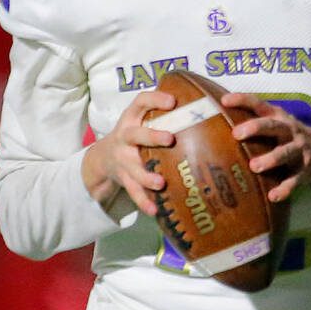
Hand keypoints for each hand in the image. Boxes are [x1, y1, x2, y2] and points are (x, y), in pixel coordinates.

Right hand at [80, 90, 175, 216]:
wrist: (102, 158)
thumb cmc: (136, 134)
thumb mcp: (142, 120)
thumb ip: (166, 115)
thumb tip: (208, 103)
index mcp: (132, 119)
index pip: (140, 102)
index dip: (154, 99)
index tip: (172, 100)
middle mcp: (125, 137)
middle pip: (135, 135)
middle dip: (151, 136)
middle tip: (170, 138)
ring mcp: (122, 159)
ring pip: (133, 168)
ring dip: (146, 176)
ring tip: (160, 183)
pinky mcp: (123, 179)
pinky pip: (133, 192)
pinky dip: (143, 202)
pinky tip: (155, 210)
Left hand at [222, 92, 310, 202]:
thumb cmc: (290, 136)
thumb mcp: (279, 124)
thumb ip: (257, 122)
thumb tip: (218, 122)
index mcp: (279, 118)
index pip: (260, 105)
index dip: (243, 100)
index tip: (224, 101)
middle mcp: (290, 131)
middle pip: (274, 126)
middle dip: (256, 128)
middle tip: (237, 134)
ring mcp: (299, 150)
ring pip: (285, 153)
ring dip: (270, 158)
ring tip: (254, 166)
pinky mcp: (305, 170)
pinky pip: (294, 180)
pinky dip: (284, 188)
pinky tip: (273, 196)